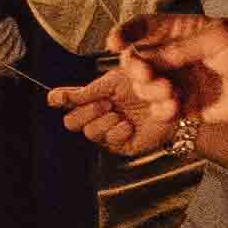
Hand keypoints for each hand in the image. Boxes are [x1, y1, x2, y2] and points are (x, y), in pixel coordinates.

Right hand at [48, 52, 182, 162]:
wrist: (174, 100)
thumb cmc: (149, 85)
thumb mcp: (113, 81)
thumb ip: (85, 91)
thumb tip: (53, 96)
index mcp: (97, 98)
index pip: (69, 103)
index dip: (62, 99)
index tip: (56, 97)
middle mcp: (101, 116)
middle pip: (71, 122)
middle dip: (86, 111)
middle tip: (105, 103)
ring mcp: (111, 132)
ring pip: (89, 133)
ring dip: (103, 120)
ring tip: (119, 112)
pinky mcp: (123, 145)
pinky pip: (109, 141)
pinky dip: (118, 130)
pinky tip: (128, 124)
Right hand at [116, 10, 227, 143]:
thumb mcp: (217, 38)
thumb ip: (179, 48)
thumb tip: (144, 59)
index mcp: (183, 32)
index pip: (145, 27)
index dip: (127, 33)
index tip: (115, 43)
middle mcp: (177, 56)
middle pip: (137, 60)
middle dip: (136, 69)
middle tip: (149, 76)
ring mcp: (180, 82)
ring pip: (145, 87)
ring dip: (150, 91)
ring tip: (170, 94)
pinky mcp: (186, 107)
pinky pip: (160, 110)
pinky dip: (162, 110)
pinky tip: (175, 109)